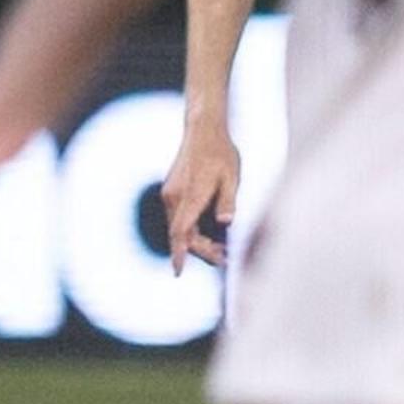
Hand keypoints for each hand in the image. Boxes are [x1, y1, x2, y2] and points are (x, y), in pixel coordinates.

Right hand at [161, 122, 239, 274]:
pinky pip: (178, 218)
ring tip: (221, 249)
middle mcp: (174, 197)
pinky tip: (209, 233)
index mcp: (190, 194)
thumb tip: (226, 223)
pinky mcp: (172, 192)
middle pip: (181, 234)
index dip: (180, 253)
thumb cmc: (221, 153)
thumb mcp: (232, 177)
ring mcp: (170, 195)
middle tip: (224, 259)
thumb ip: (228, 201)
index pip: (181, 231)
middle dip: (200, 250)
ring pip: (179, 227)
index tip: (178, 272)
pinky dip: (191, 230)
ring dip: (196, 241)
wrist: (202, 131)